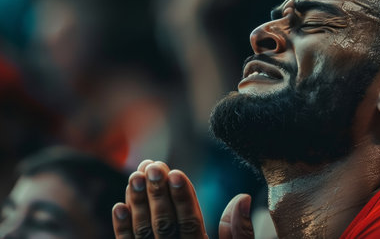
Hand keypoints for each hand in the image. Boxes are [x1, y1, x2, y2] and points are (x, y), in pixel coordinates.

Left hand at [112, 160, 255, 238]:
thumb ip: (240, 233)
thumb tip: (242, 197)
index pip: (191, 224)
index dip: (183, 198)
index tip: (176, 173)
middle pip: (165, 225)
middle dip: (157, 193)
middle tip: (152, 166)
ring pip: (144, 233)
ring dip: (137, 204)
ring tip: (134, 176)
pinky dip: (122, 230)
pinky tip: (119, 206)